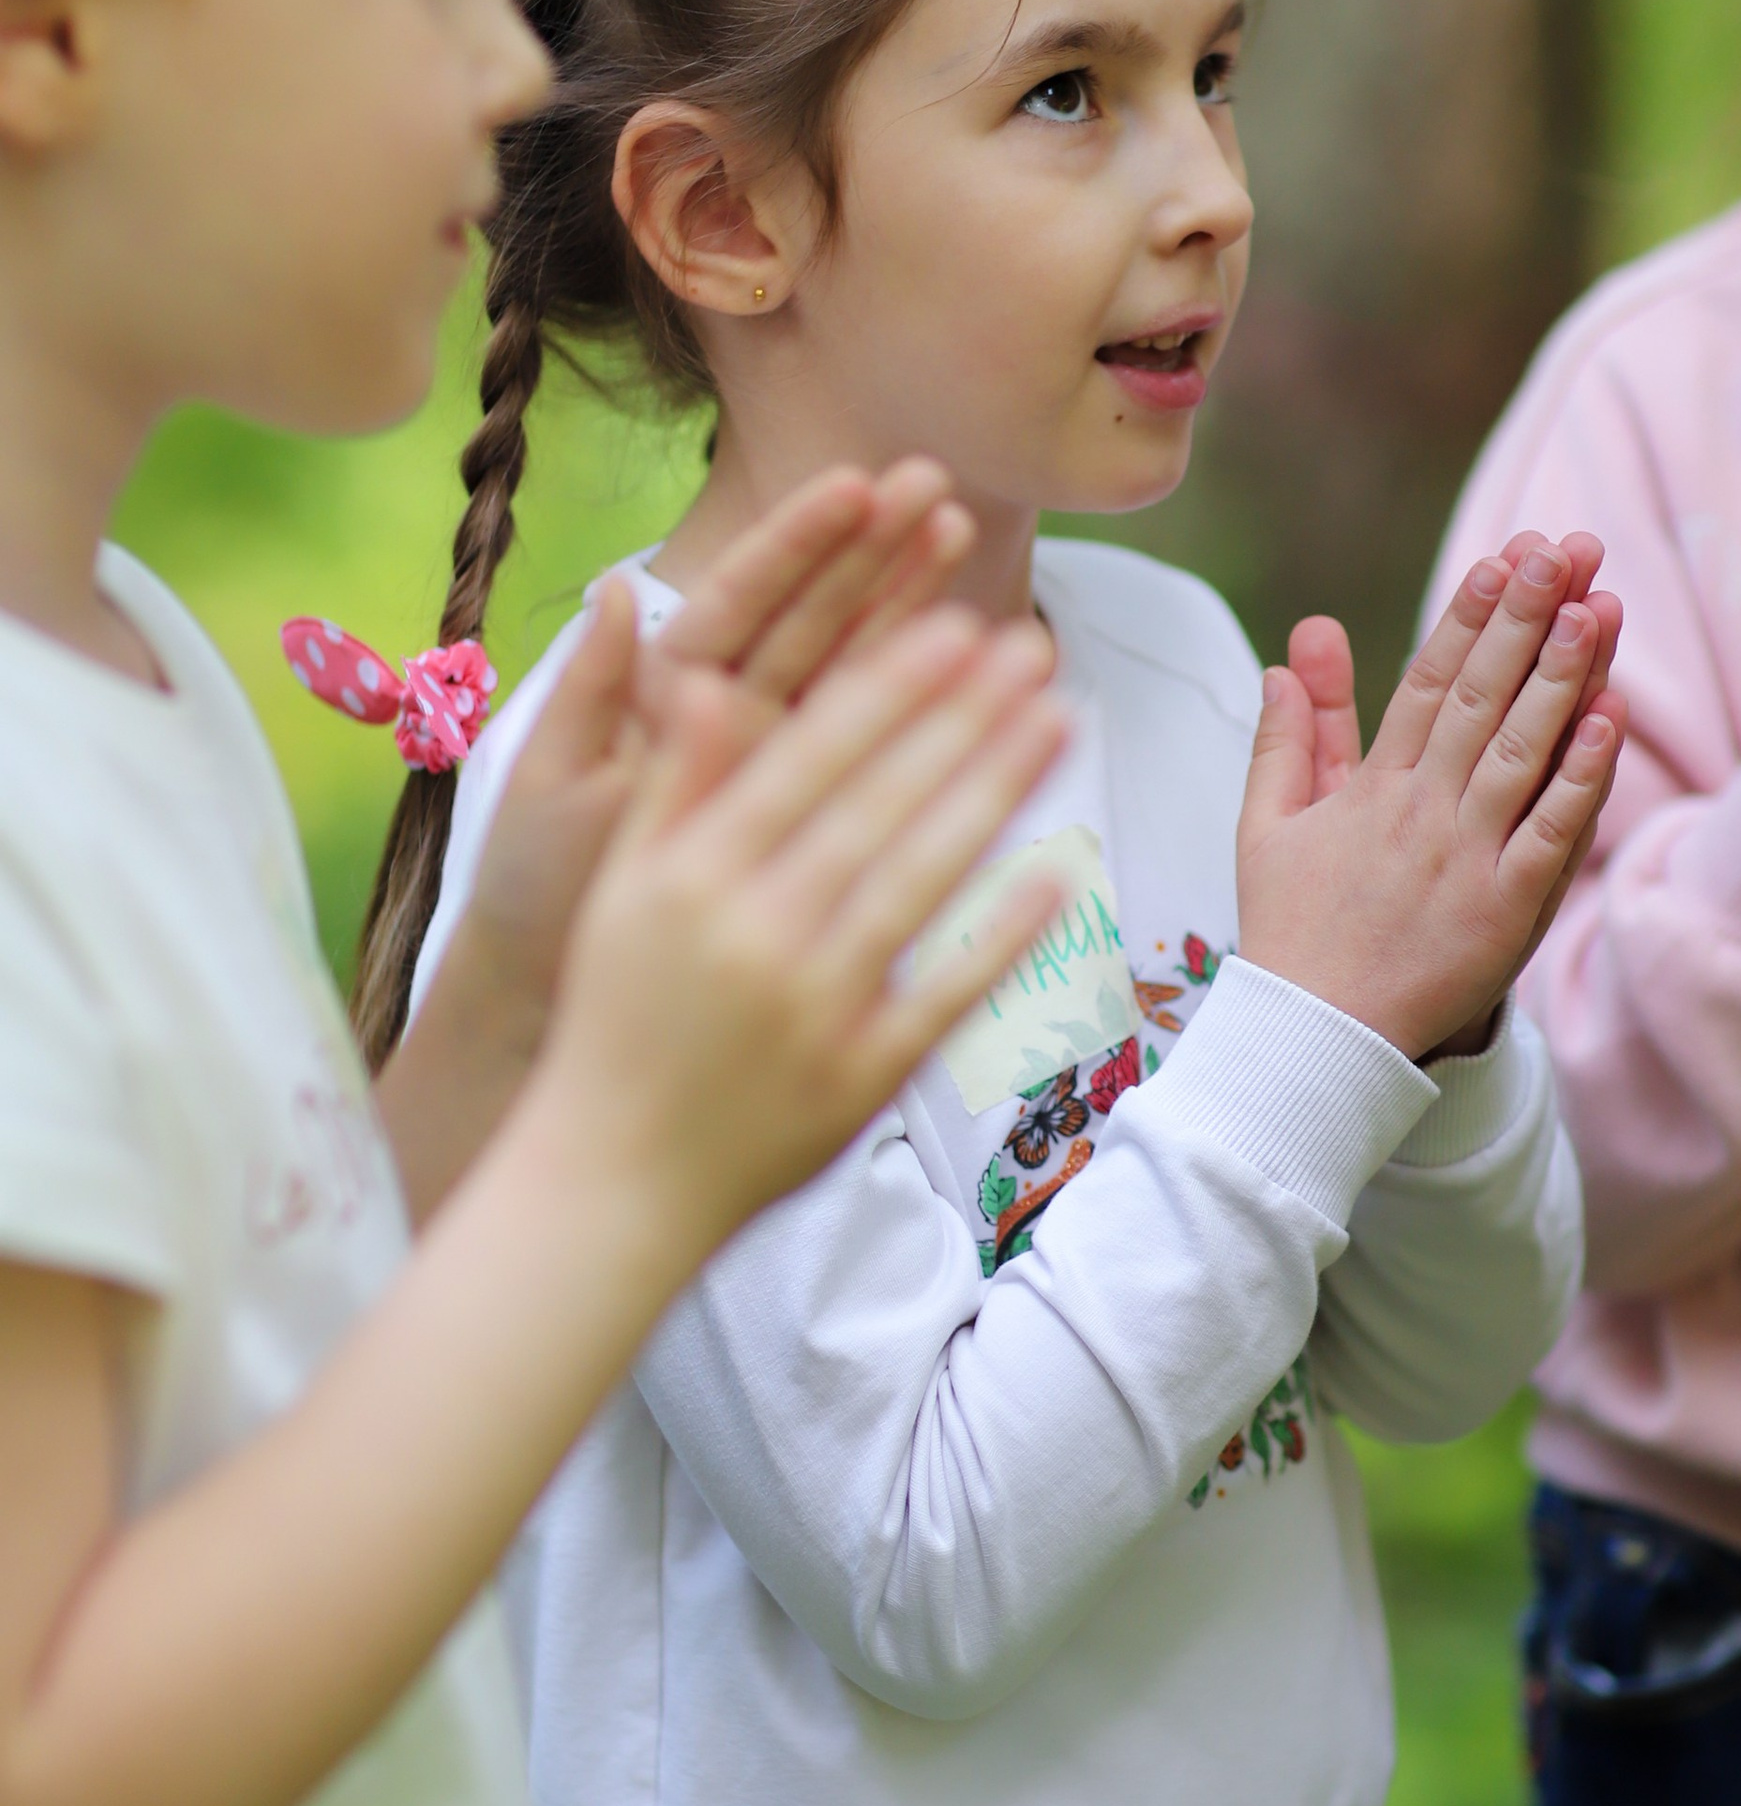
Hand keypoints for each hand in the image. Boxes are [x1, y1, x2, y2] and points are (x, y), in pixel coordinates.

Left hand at [448, 459, 971, 1033]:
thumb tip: (614, 588)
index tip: (856, 487)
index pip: (741, 601)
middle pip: (811, 615)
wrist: (551, 998)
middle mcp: (729, 714)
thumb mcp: (551, 787)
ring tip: (962, 531)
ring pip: (852, 664)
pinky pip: (873, 739)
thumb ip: (593, 692)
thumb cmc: (535, 893)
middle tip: (935, 487)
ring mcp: (776, 759)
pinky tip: (969, 643)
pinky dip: (919, 690)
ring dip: (907, 598)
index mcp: (663, 694)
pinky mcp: (810, 810)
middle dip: (872, 548)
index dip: (798, 544)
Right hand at [533, 607, 1069, 1254]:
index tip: (956, 626)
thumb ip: (675, 782)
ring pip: (920, 882)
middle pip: (879, 805)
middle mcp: (755, 934)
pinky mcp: (861, 1079)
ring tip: (1062, 720)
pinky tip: (1061, 872)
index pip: (810, 760)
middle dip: (963, 718)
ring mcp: (814, 1009)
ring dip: (997, 794)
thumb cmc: (618, 1017)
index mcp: (692, 876)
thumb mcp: (622, 890)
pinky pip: (945, 995)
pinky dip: (1002, 936)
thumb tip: (709, 674)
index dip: (889, 690)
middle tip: (1034, 645)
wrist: (612, 1179)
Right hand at [1237, 535, 1625, 1063]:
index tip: (1500, 558)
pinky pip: (1551, 833)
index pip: (1426, 682)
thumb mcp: (1268, 826)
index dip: (1467, 617)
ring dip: (1562, 676)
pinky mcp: (1506, 911)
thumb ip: (1288, 738)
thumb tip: (1288, 657)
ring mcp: (1467, 860)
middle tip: (1565, 550)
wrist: (1314, 1040)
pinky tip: (1609, 721)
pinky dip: (1581, 776)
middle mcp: (1422, 813)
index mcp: (1372, 790)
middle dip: (1525, 618)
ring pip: (1522, 751)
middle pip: (1481, 698)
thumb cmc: (1292, 931)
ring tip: (1597, 607)